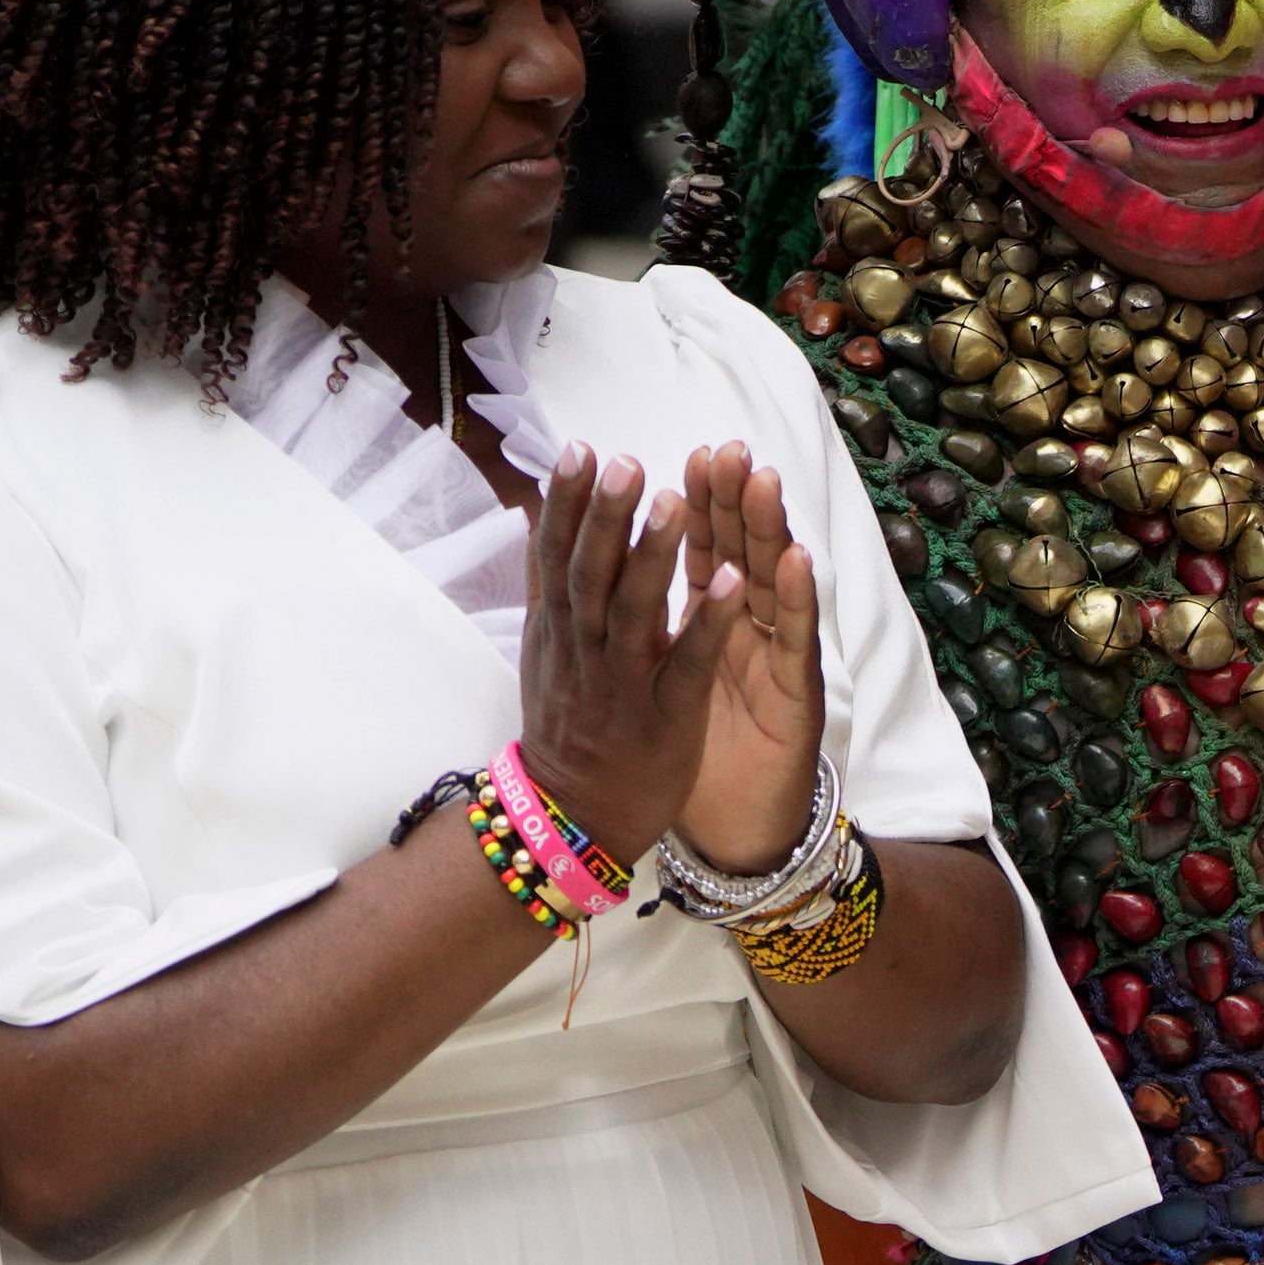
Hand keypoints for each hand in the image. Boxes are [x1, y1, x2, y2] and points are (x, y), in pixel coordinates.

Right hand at [513, 451, 746, 870]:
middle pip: (589, 574)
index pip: (556, 556)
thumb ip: (546, 584)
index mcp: (558, 630)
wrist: (574, 816)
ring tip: (676, 501)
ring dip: (654, 555)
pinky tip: (731, 581)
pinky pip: (688, 664)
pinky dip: (709, 622)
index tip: (581, 448)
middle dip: (606, 516)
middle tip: (624, 460)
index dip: (567, 504)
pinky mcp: (664, 715)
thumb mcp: (544, 650)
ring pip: (634, 612)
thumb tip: (531, 513)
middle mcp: (583, 650)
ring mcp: (621, 683)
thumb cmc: (571, 724)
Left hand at [674, 447, 830, 873]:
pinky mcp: (800, 698)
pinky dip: (802, 600)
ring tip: (760, 480)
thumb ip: (654, 630)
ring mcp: (776, 662)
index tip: (691, 453)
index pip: (706, 552)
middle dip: (734, 498)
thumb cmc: (684, 756)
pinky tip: (803, 559)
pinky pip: (798, 642)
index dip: (701, 504)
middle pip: (742, 553)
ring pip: (774, 584)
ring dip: (767, 530)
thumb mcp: (660, 685)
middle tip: (730, 448)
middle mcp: (749, 636)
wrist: (733, 830)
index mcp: (709, 630)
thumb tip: (615, 572)